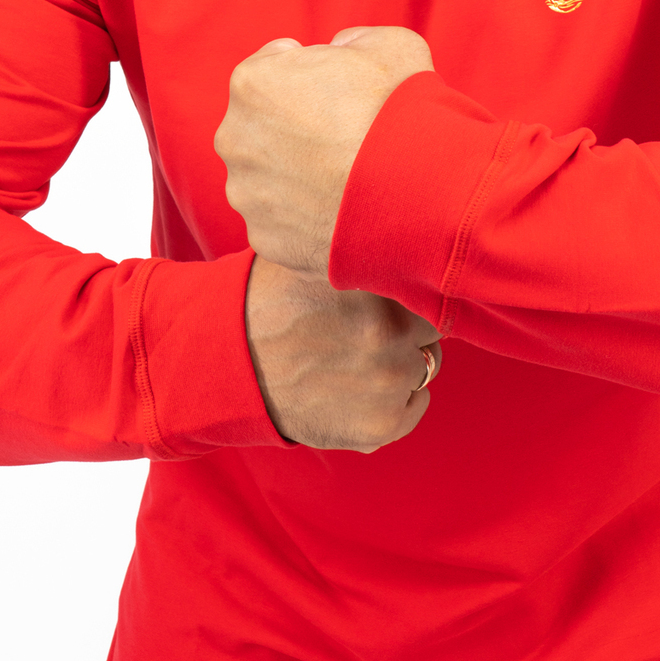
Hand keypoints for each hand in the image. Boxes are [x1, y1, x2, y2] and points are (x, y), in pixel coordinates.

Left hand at [215, 26, 432, 274]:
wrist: (421, 194)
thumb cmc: (402, 112)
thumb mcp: (389, 46)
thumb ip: (353, 41)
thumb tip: (342, 49)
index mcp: (252, 83)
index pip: (272, 66)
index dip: (312, 74)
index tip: (344, 90)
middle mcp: (234, 138)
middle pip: (265, 124)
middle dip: (297, 126)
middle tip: (348, 135)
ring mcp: (247, 194)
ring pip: (270, 175)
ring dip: (300, 172)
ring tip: (351, 176)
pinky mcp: (264, 238)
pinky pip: (284, 219)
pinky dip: (309, 214)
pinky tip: (346, 209)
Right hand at [245, 256, 441, 452]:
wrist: (227, 364)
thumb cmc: (269, 303)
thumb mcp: (312, 257)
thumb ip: (363, 252)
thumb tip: (407, 235)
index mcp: (378, 283)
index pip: (426, 282)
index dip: (408, 289)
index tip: (392, 294)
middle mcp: (390, 332)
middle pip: (431, 328)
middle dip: (409, 327)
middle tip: (369, 330)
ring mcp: (387, 381)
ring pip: (424, 367)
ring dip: (401, 363)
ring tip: (355, 359)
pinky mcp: (379, 425)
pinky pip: (414, 408)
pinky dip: (395, 401)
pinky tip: (358, 389)